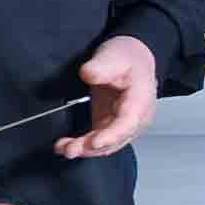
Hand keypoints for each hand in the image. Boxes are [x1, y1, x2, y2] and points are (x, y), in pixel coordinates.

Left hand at [57, 35, 157, 157]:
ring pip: (106, 144)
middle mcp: (135, 118)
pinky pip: (99, 141)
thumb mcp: (115, 55)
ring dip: (85, 149)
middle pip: (115, 139)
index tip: (94, 142)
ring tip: (64, 148)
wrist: (133, 59)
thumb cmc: (129, 59)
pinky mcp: (111, 125)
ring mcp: (123, 124)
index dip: (111, 135)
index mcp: (140, 100)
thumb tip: (88, 73)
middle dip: (92, 147)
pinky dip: (84, 146)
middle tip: (70, 148)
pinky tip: (68, 146)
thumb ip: (101, 66)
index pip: (127, 123)